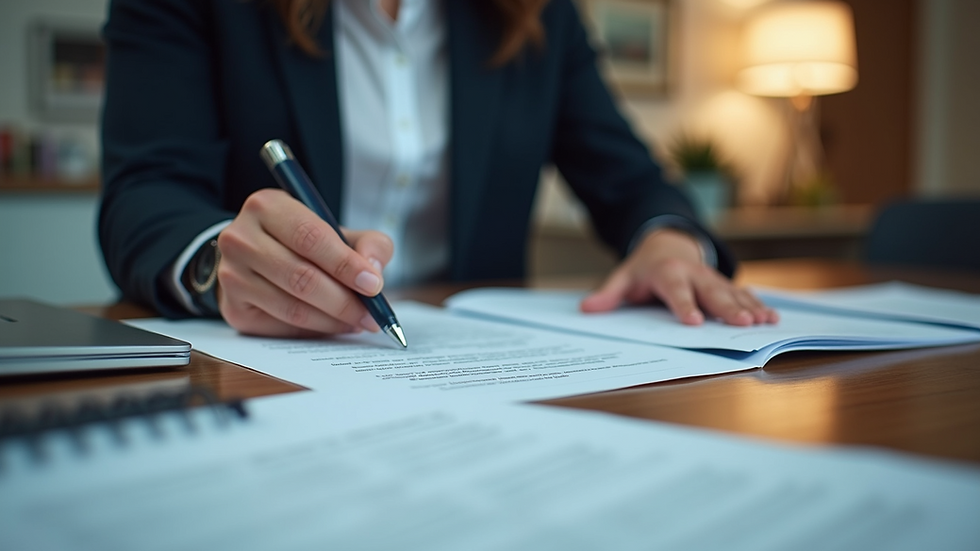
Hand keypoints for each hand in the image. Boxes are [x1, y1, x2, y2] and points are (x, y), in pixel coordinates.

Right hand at [214, 188, 393, 337]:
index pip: (310, 237)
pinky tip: (334, 325)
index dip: (345, 264)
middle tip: (372, 315)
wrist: (257, 255)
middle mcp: (241, 239)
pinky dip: (315, 330)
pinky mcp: (234, 308)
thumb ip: (368, 243)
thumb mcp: (337, 229)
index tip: (373, 285)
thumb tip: (373, 271)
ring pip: (292, 308)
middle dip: (345, 301)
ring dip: (333, 320)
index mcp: (267, 207)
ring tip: (358, 322)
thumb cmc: (303, 241)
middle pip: (301, 277)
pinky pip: (283, 327)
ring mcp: (232, 276)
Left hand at [580, 228, 777, 325]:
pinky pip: (743, 294)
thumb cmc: (644, 268)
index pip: (676, 291)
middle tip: (742, 324)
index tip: (694, 322)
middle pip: (712, 292)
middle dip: (727, 308)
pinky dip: (758, 304)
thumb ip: (609, 294)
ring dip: (749, 307)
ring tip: (764, 322)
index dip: (685, 306)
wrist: (667, 244)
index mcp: (668, 272)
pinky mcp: (724, 284)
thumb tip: (587, 309)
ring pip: (732, 293)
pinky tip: (771, 317)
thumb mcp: (623, 277)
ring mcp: (712, 279)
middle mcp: (694, 274)